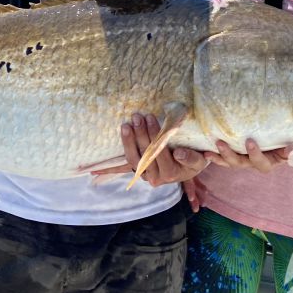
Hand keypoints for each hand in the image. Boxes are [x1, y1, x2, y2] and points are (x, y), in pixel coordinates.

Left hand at [90, 112, 207, 184]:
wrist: (189, 168)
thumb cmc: (196, 160)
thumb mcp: (199, 159)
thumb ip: (190, 158)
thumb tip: (177, 153)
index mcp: (170, 174)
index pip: (161, 152)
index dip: (155, 135)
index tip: (152, 119)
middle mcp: (155, 177)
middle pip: (145, 153)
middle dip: (142, 133)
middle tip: (140, 115)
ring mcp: (143, 174)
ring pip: (132, 158)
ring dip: (128, 140)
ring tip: (127, 123)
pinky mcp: (136, 171)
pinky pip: (122, 169)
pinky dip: (108, 169)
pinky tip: (92, 169)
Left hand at [204, 138, 292, 173]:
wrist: (291, 139)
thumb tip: (291, 150)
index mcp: (270, 162)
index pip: (261, 162)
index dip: (255, 154)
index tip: (250, 142)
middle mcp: (255, 162)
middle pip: (240, 164)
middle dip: (229, 155)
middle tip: (221, 143)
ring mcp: (245, 159)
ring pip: (230, 162)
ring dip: (219, 156)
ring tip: (208, 150)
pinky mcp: (238, 152)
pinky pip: (225, 156)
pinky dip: (216, 155)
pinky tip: (205, 150)